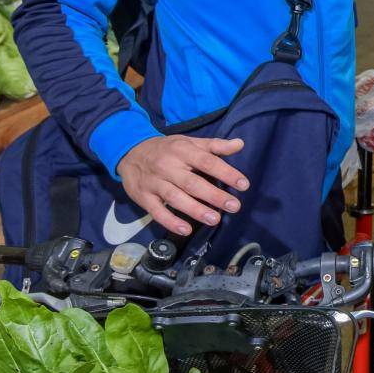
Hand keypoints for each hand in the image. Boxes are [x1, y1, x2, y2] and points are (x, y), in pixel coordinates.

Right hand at [116, 136, 249, 236]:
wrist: (129, 152)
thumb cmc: (167, 149)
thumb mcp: (189, 142)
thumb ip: (215, 145)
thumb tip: (240, 144)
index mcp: (182, 151)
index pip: (207, 162)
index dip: (225, 173)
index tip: (243, 184)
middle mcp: (167, 166)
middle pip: (192, 183)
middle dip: (214, 195)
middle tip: (234, 206)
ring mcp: (154, 183)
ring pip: (175, 198)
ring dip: (195, 210)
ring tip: (215, 220)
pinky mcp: (143, 197)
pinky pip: (157, 211)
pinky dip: (171, 221)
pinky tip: (186, 230)